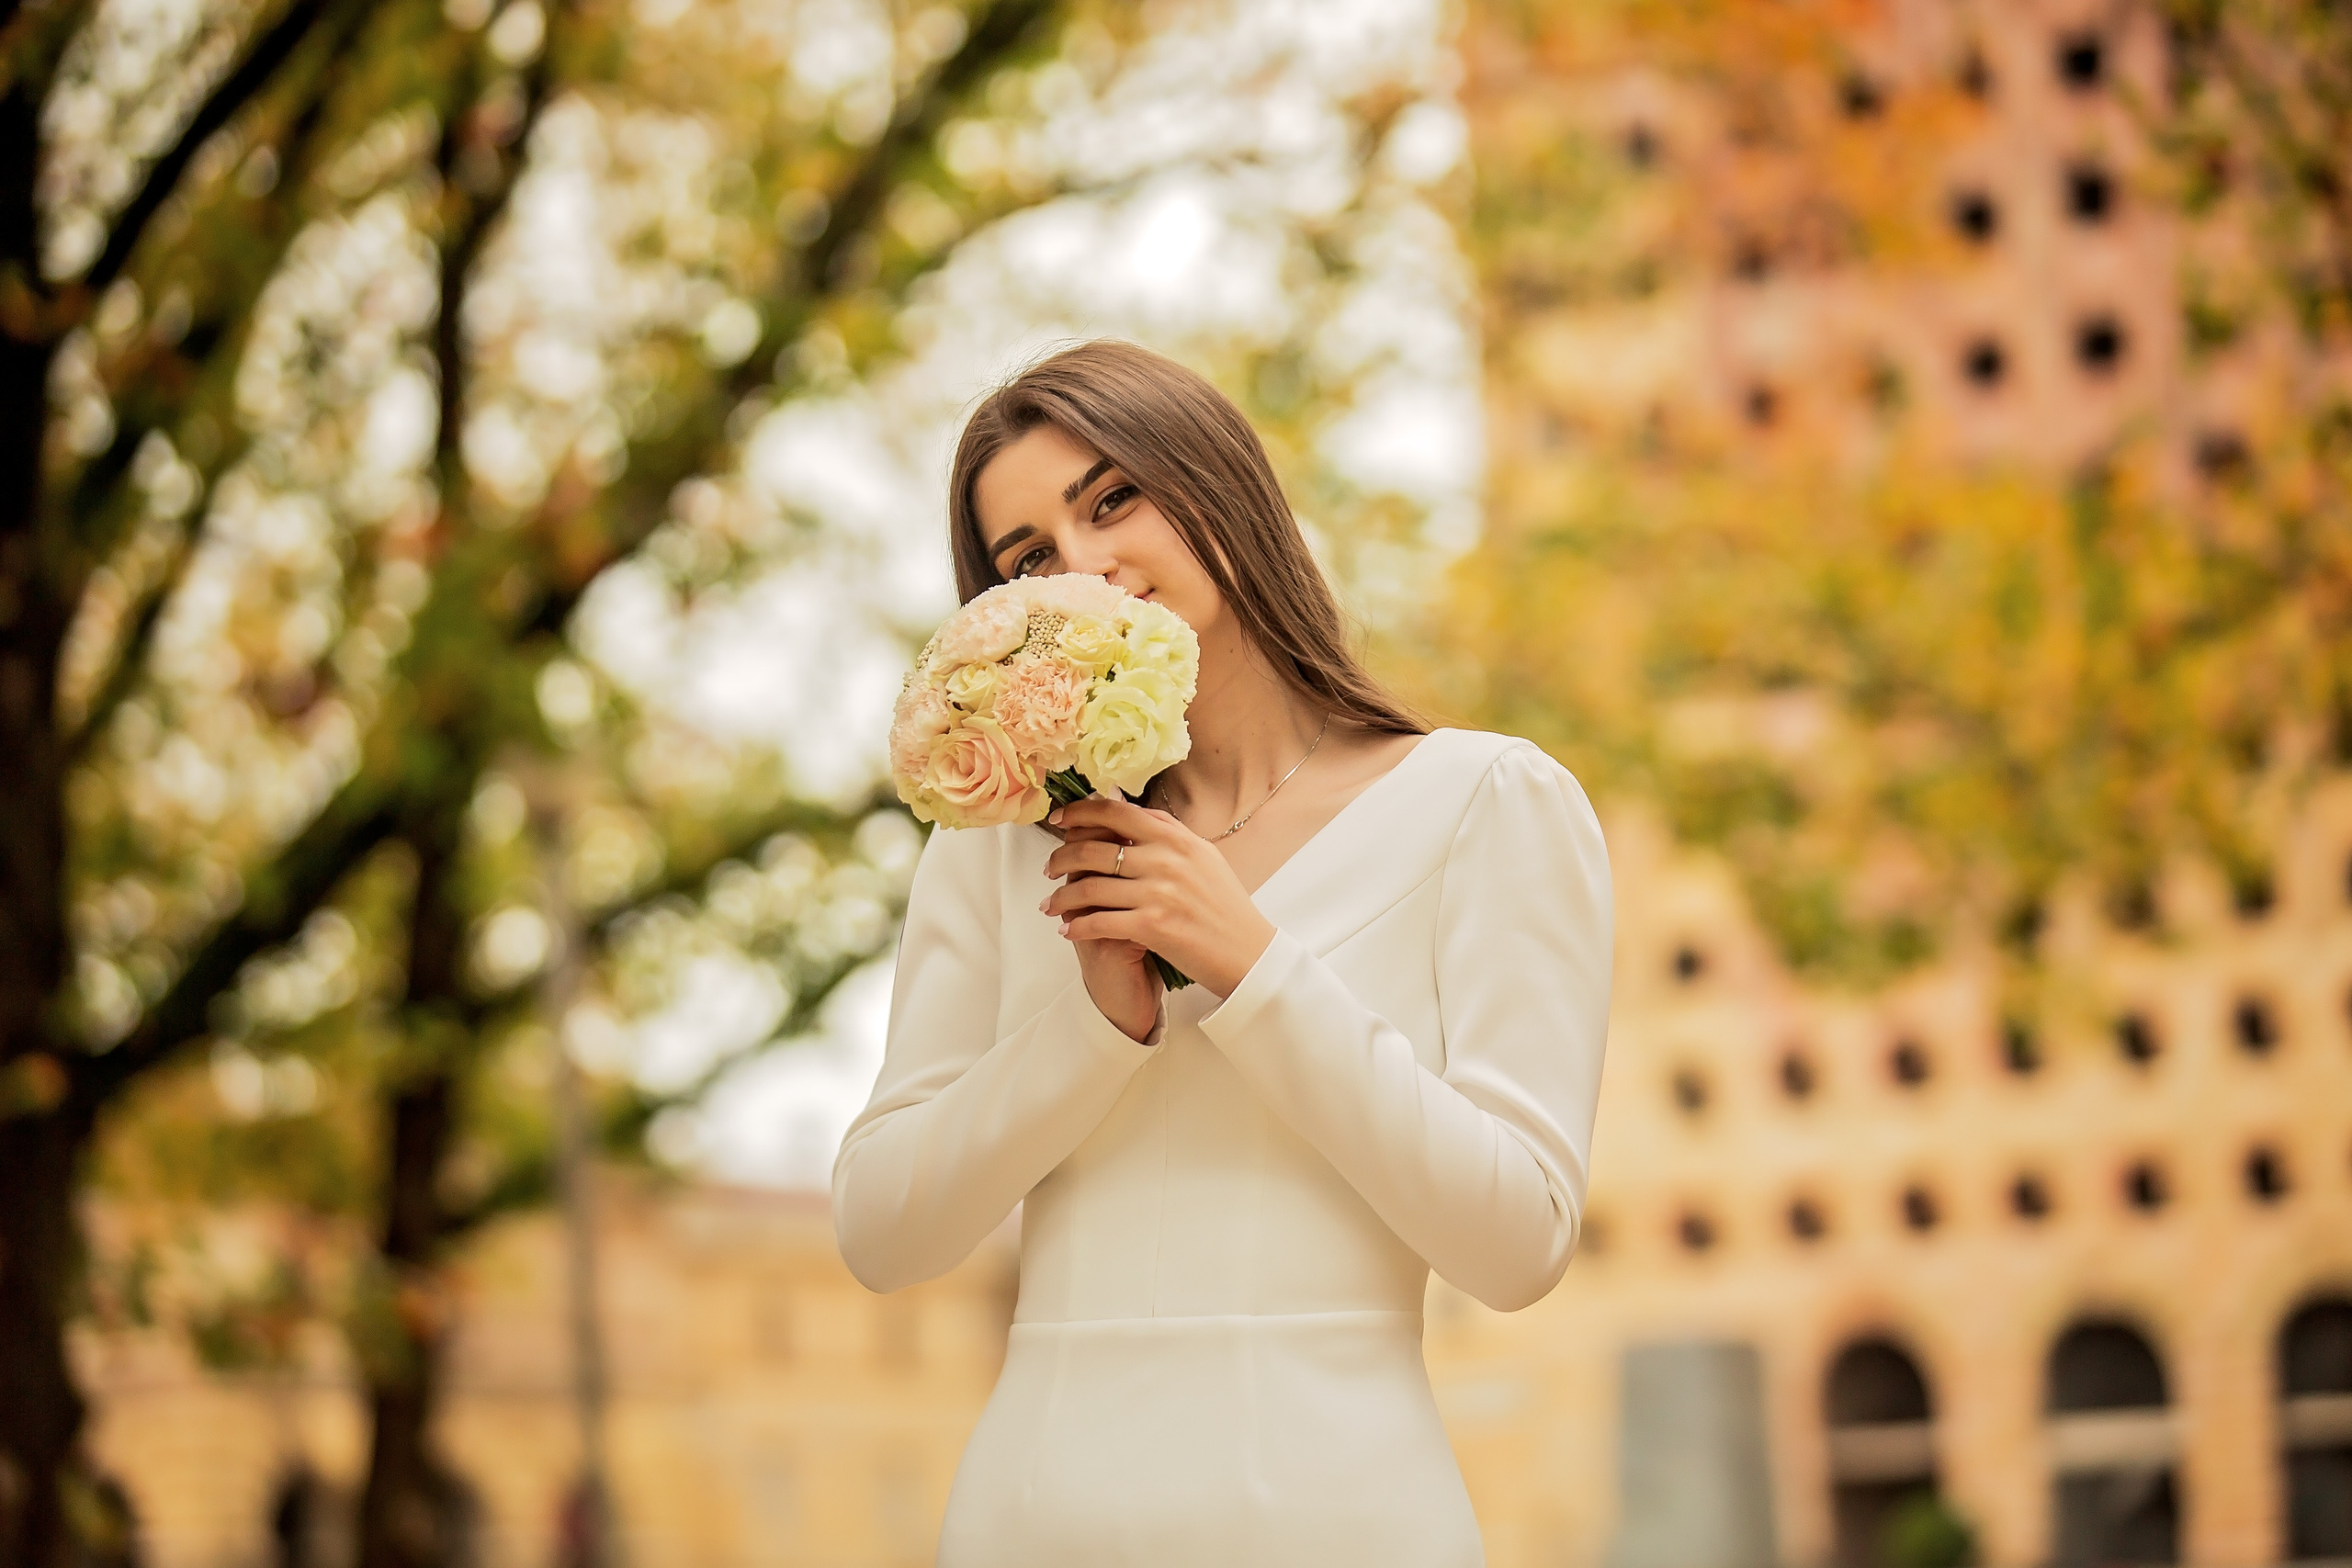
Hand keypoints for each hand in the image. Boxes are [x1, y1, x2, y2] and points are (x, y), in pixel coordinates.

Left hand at [1040, 798, 1277, 1007]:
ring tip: (1050, 905)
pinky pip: (1099, 922)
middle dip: (1060, 859)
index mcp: (1176, 837)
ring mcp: (1159, 892)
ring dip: (1061, 898)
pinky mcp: (1153, 926)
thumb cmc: (1225, 906)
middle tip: (1049, 869)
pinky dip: (1077, 926)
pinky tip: (1067, 931)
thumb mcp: (1202, 856)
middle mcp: (1166, 859)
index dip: (1079, 813)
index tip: (1058, 819)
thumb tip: (1126, 809)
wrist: (1248, 952)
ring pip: (1089, 888)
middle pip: (1093, 849)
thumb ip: (1166, 832)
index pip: (1115, 812)